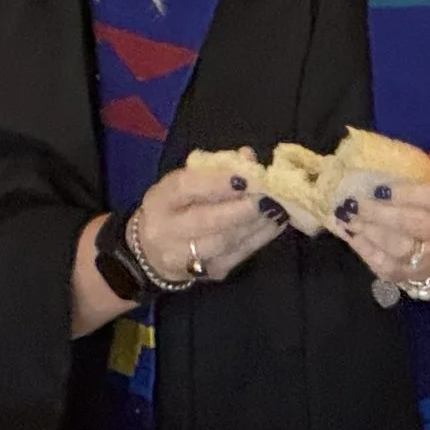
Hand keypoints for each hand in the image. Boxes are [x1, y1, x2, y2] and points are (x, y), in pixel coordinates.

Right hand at [132, 160, 286, 285]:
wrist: (152, 252)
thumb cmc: (175, 207)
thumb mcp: (184, 183)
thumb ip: (214, 169)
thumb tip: (248, 156)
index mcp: (160, 199)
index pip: (185, 188)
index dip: (216, 183)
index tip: (244, 177)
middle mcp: (166, 230)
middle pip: (205, 221)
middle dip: (240, 209)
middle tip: (266, 198)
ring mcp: (186, 257)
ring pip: (225, 242)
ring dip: (256, 224)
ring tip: (277, 208)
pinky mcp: (209, 272)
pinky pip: (238, 256)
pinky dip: (260, 239)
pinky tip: (275, 224)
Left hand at [330, 171, 429, 290]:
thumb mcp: (429, 189)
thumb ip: (405, 178)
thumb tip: (364, 163)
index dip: (406, 193)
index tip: (378, 187)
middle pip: (412, 224)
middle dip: (378, 212)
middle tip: (353, 202)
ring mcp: (425, 259)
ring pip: (397, 247)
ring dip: (367, 230)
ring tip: (346, 216)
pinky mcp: (406, 276)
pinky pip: (382, 264)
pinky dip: (362, 247)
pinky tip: (348, 232)